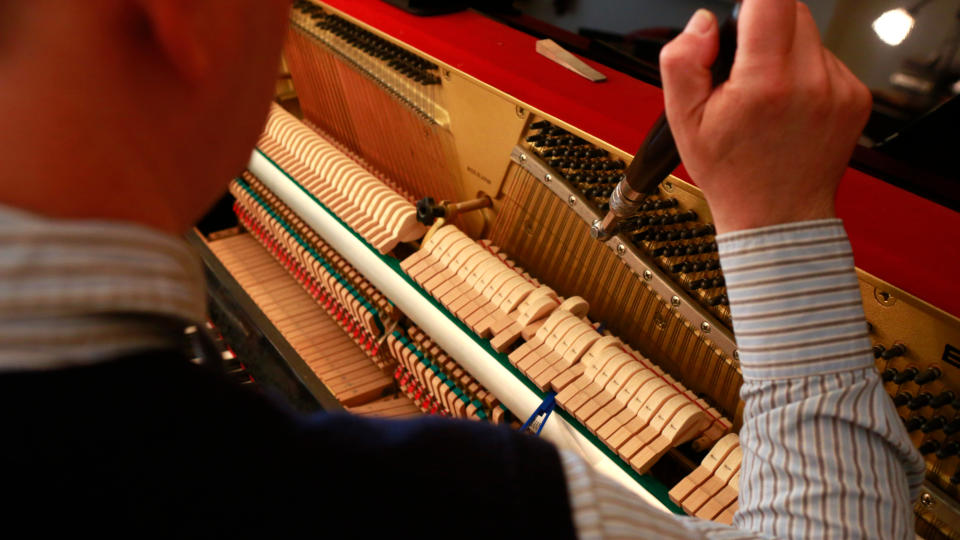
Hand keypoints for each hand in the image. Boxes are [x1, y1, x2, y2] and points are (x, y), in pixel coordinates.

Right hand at [659, 0, 871, 233]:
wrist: (777, 217)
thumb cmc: (732, 173)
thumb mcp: (683, 120)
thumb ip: (683, 61)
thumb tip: (703, 24)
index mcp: (766, 82)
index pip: (771, 1)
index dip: (752, 3)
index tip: (741, 15)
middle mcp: (811, 80)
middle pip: (792, 9)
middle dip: (763, 24)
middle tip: (744, 66)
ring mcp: (839, 88)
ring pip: (810, 34)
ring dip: (785, 50)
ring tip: (767, 93)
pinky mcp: (855, 96)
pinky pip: (826, 60)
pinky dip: (805, 72)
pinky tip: (789, 105)